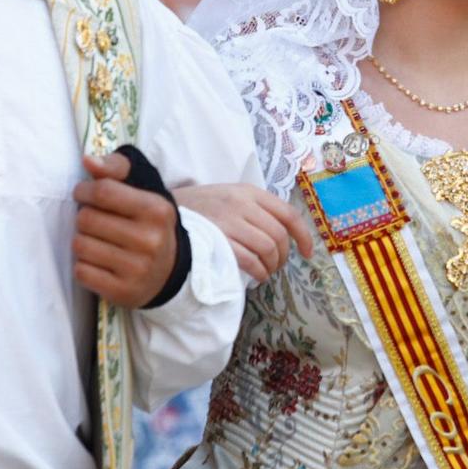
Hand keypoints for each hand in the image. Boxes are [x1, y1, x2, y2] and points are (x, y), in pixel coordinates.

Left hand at [72, 153, 178, 307]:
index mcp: (157, 210)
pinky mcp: (123, 292)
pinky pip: (81, 272)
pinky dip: (84, 265)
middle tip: (94, 221)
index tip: (84, 194)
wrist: (170, 270)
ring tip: (97, 241)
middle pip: (87, 219)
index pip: (103, 191)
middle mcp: (150, 240)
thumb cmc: (148, 224)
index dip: (84, 191)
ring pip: (80, 246)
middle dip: (83, 217)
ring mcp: (137, 269)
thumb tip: (87, 160)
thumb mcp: (144, 190)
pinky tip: (99, 262)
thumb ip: (117, 168)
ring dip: (82, 241)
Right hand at [173, 184, 314, 282]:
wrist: (159, 212)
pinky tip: (255, 277)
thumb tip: (281, 234)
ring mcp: (229, 221)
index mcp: (248, 192)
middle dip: (283, 257)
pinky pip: (250, 261)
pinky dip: (258, 272)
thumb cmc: (196, 209)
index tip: (308, 252)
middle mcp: (241, 204)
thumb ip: (252, 209)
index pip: (287, 213)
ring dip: (271, 266)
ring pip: (267, 249)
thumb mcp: (226, 197)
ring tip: (264, 272)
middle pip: (279, 235)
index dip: (303, 235)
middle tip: (276, 266)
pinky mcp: (218, 240)